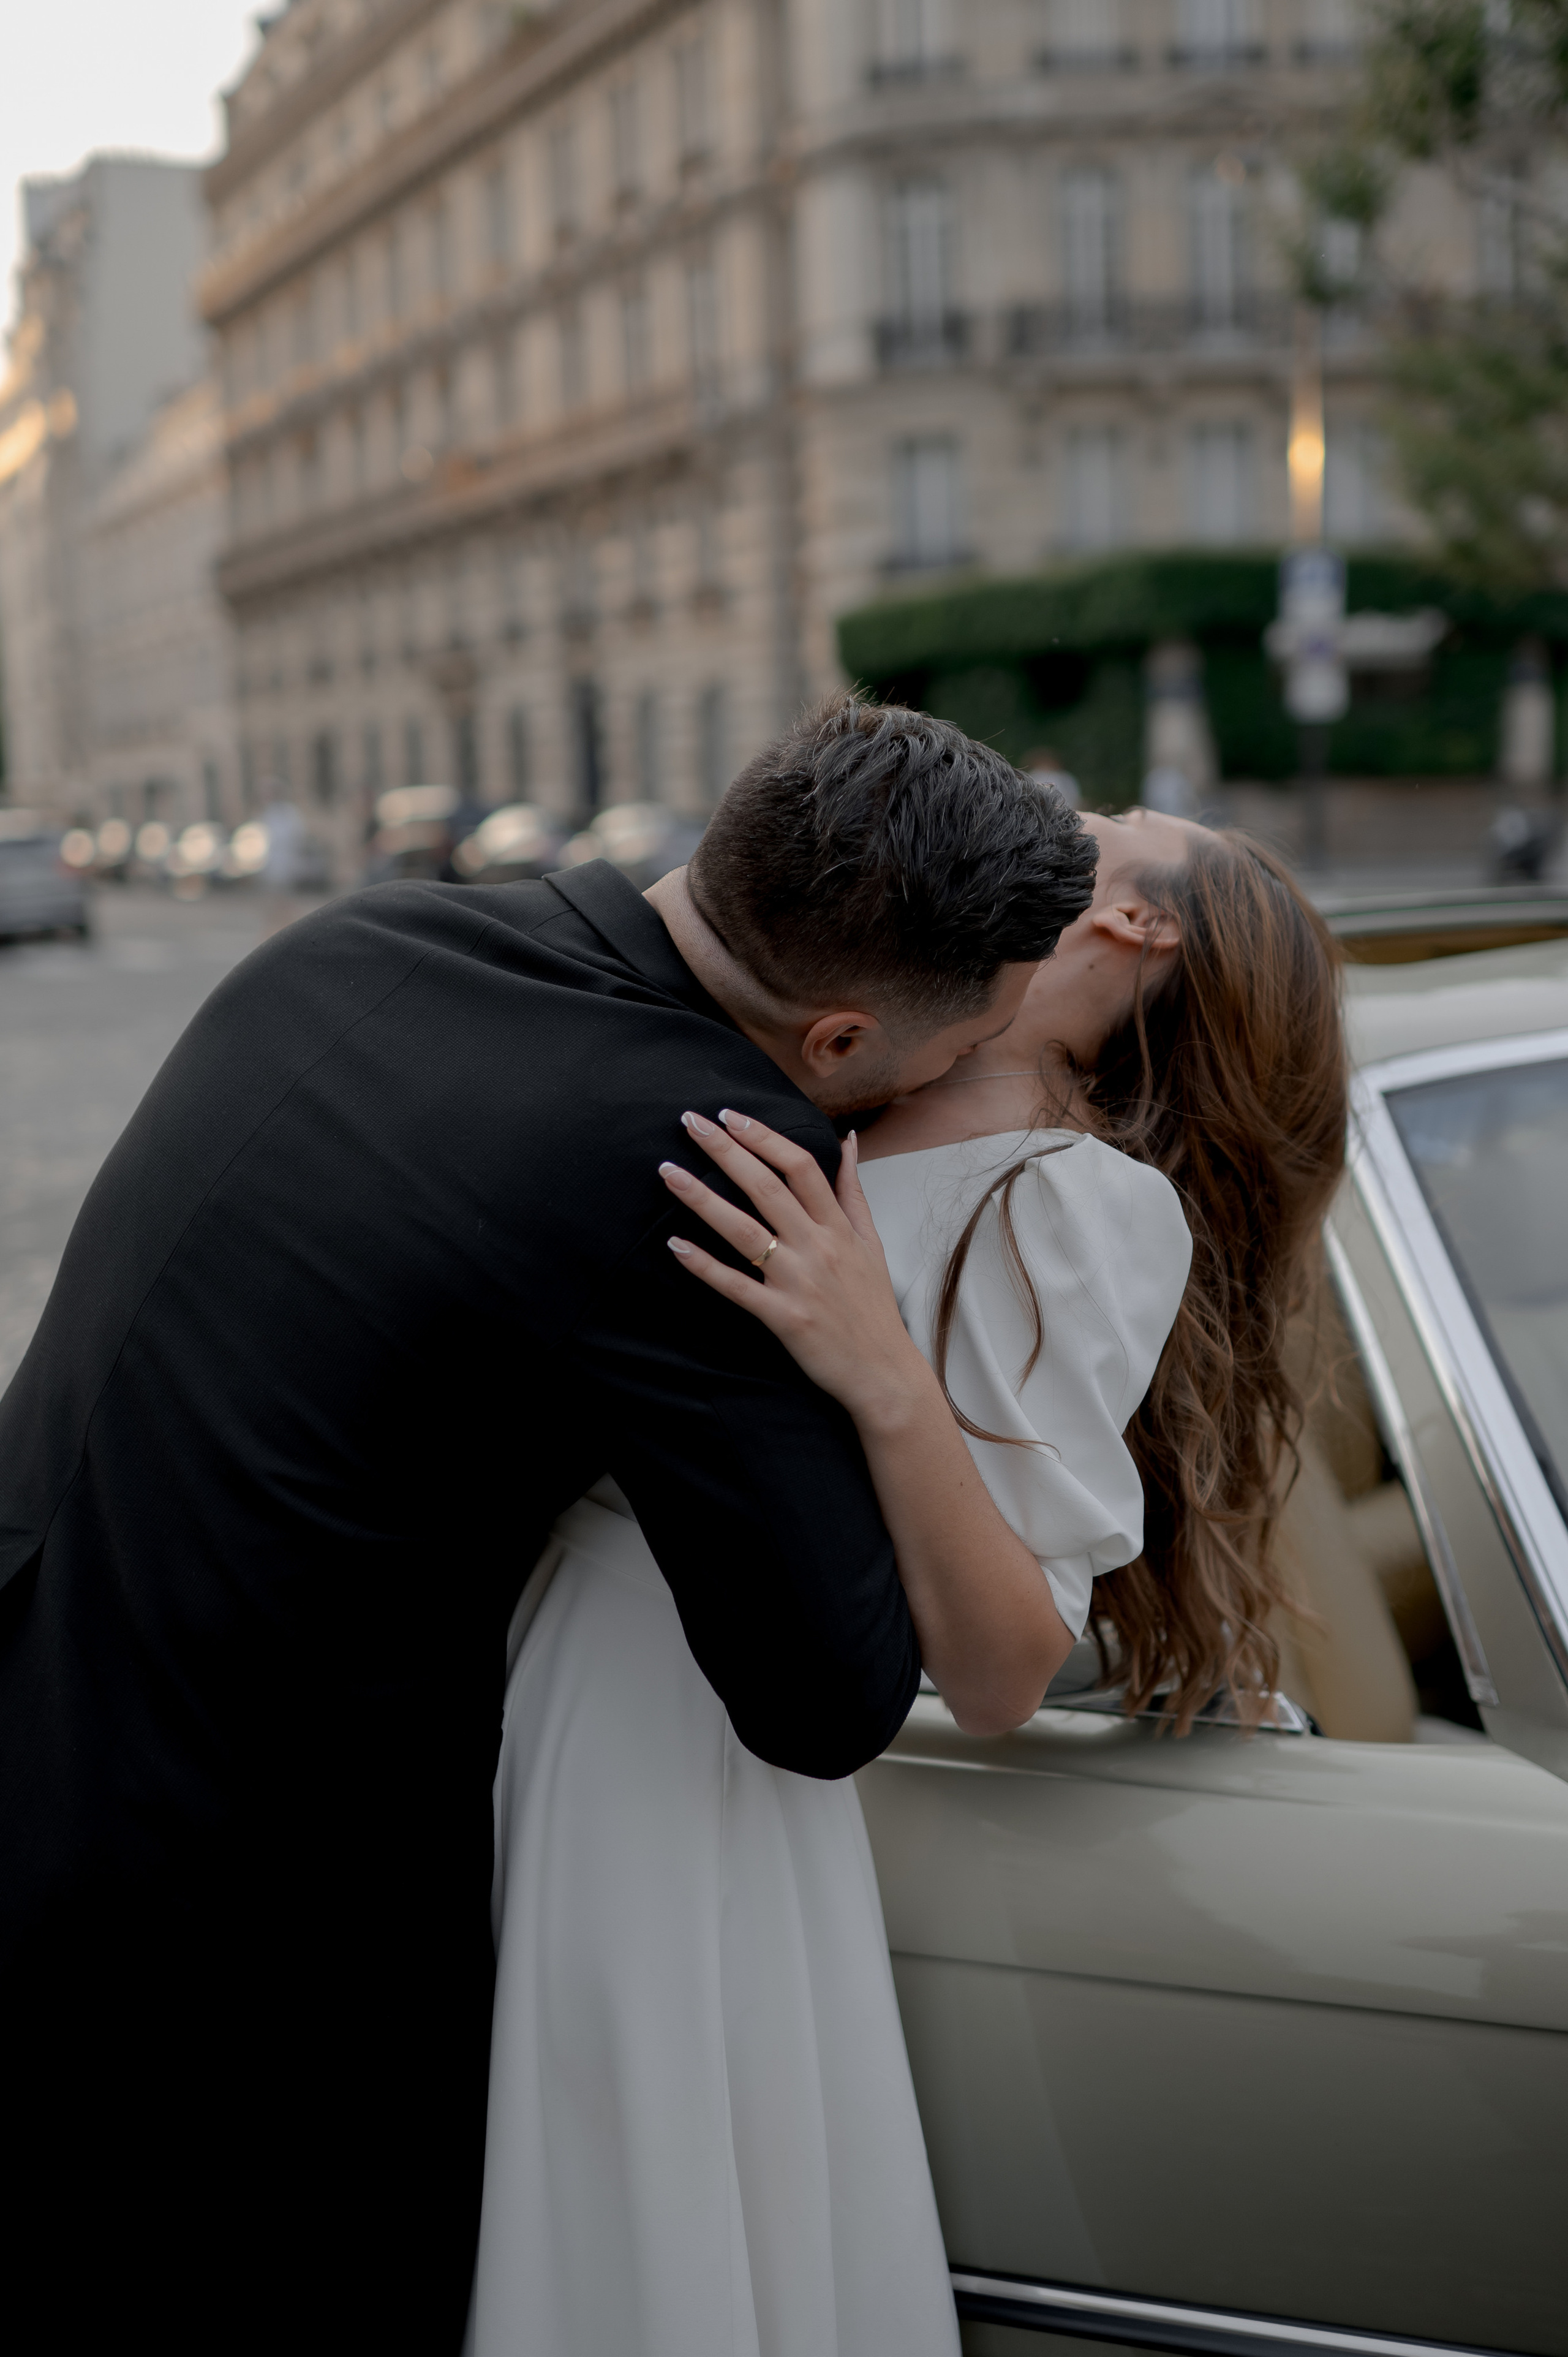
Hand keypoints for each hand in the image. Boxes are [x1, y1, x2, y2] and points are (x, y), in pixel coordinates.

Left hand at [659, 1111, 932, 1434]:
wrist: (884, 1372)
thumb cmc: (873, 1307)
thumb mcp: (872, 1243)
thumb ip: (853, 1191)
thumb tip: (850, 1140)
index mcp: (838, 1227)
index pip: (800, 1166)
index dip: (763, 1137)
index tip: (731, 1116)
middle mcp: (818, 1247)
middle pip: (766, 1187)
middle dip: (725, 1150)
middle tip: (689, 1121)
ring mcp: (799, 1282)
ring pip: (745, 1231)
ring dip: (703, 1198)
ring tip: (668, 1172)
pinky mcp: (783, 1317)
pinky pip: (737, 1287)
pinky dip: (705, 1266)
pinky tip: (675, 1246)